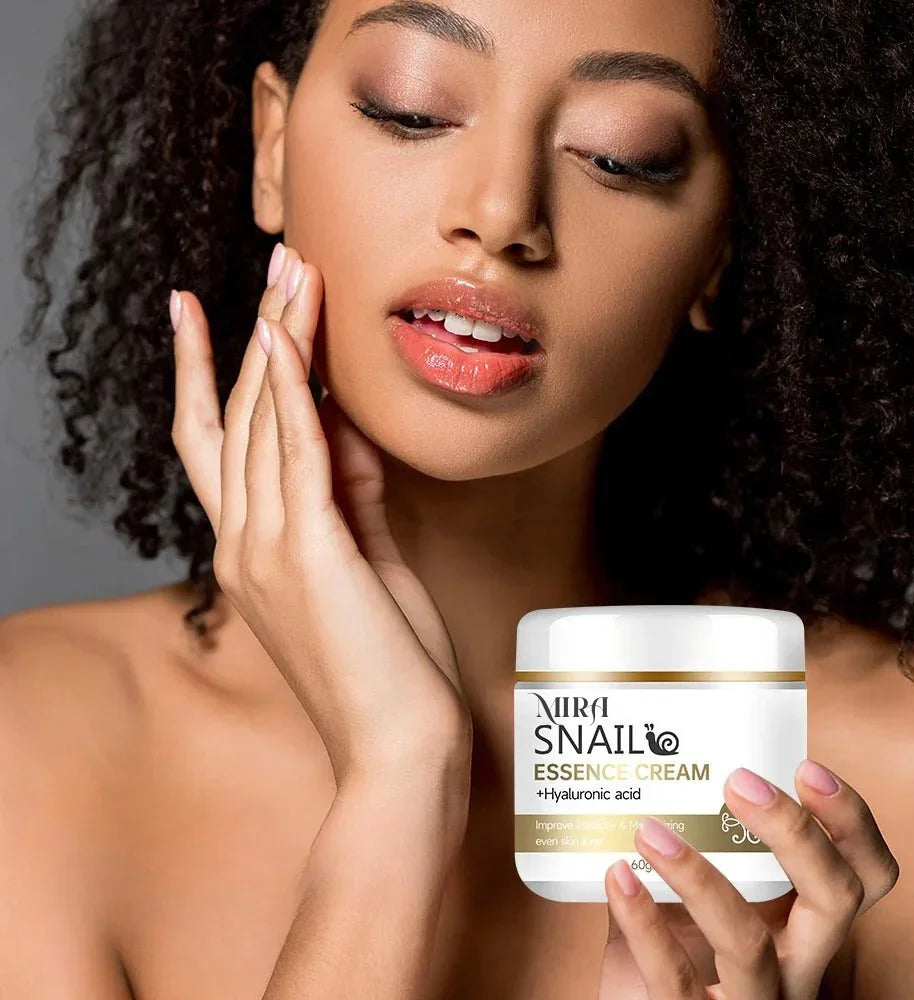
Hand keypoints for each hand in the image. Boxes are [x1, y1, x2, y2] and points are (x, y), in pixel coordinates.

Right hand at [169, 242, 471, 786]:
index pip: (215, 443)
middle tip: (279, 262)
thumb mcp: (367, 564)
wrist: (399, 749)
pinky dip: (290, 392)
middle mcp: (243, 543)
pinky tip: (291, 340)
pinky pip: (293, 454)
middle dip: (256, 330)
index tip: (202, 315)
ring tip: (294, 271)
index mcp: (253, 550)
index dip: (205, 373)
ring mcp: (267, 548)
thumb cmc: (387, 667)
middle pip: (235, 413)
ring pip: (259, 419)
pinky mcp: (309, 553)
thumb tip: (352, 434)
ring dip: (278, 338)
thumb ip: (352, 498)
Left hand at [597, 759, 899, 998]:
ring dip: (698, 877)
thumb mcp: (691, 901)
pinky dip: (643, 922)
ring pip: (751, 943)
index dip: (852, 823)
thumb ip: (683, 849)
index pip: (864, 875)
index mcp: (802, 925)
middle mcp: (795, 967)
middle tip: (738, 780)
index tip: (807, 769)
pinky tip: (618, 878)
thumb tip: (648, 771)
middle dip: (797, 833)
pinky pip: (675, 976)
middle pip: (836, 899)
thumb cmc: (671, 961)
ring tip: (649, 830)